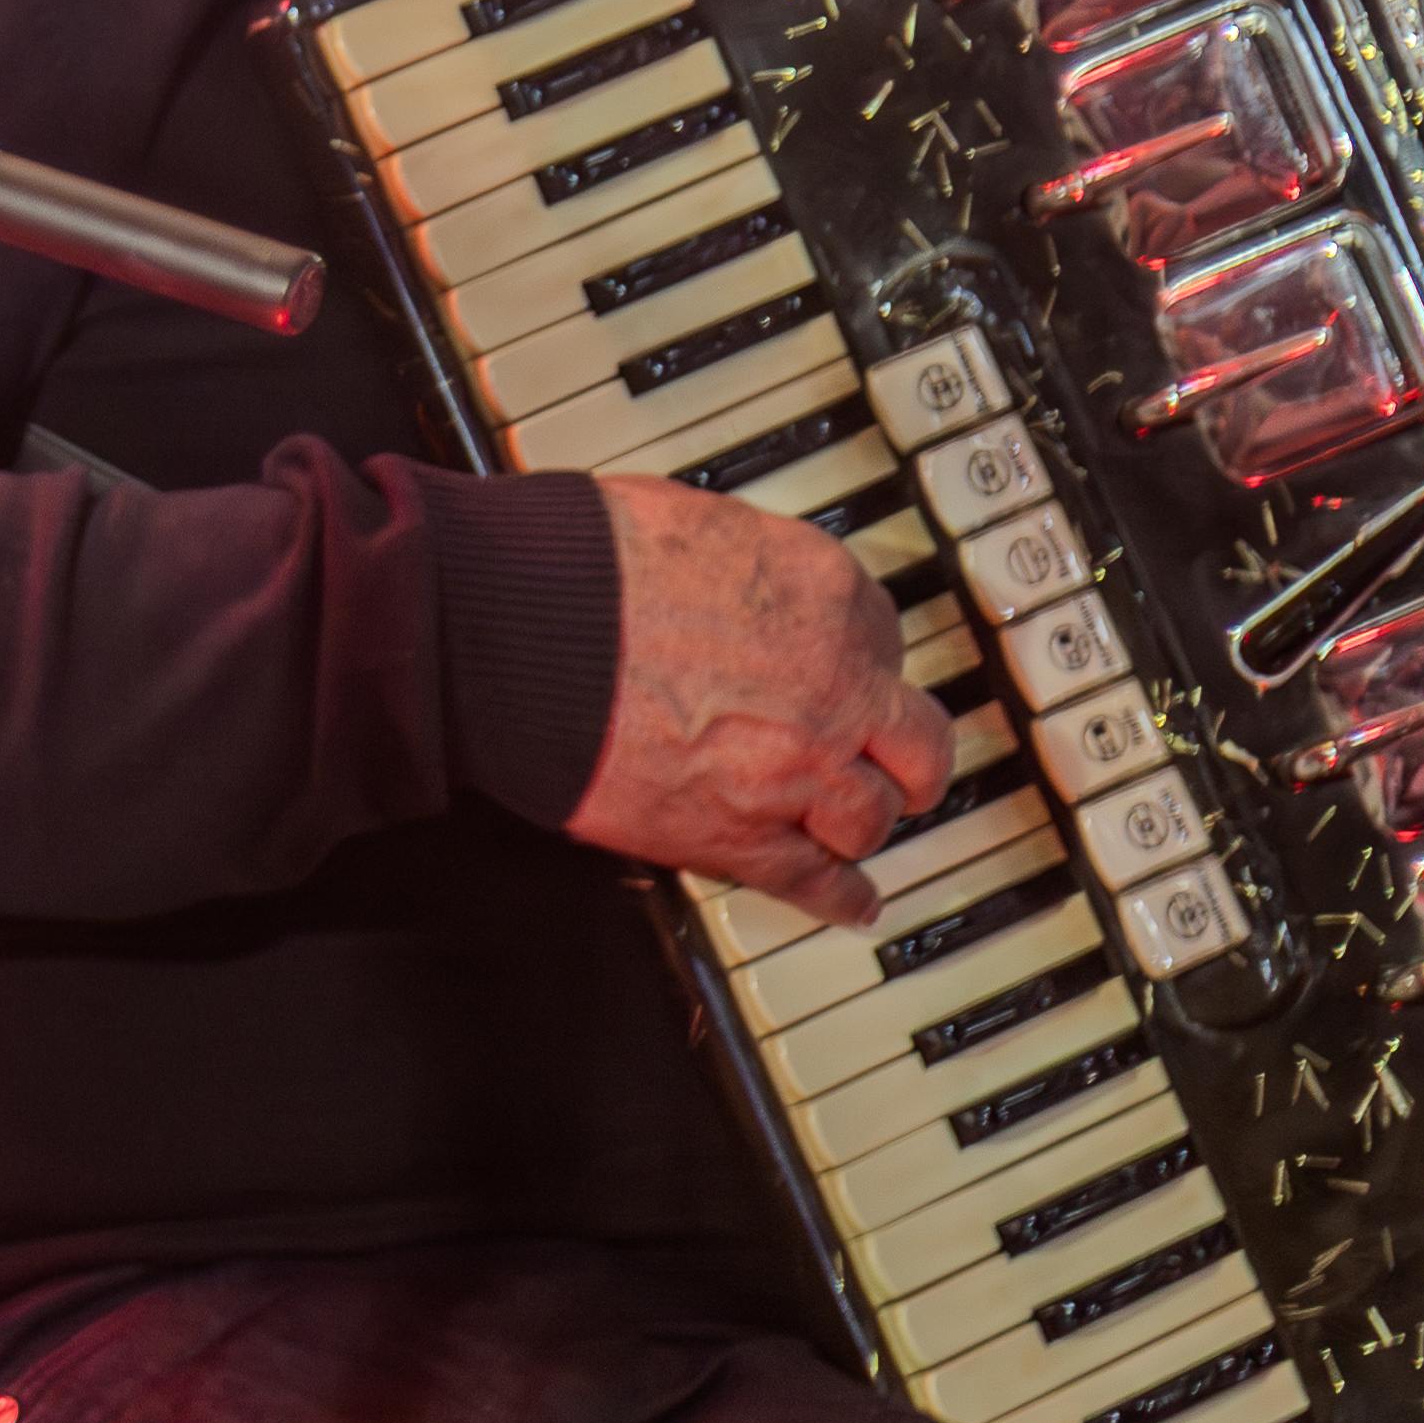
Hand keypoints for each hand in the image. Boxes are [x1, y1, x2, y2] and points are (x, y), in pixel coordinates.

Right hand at [557, 473, 956, 934]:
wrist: (508, 627)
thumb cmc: (575, 563)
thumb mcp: (694, 519)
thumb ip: (745, 561)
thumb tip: (739, 580)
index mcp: (824, 593)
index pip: (881, 637)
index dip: (857, 662)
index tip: (843, 675)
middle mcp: (831, 687)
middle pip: (915, 742)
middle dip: (902, 756)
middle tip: (891, 764)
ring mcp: (790, 769)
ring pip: (870, 818)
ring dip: (858, 819)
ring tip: (849, 825)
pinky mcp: (733, 834)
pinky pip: (812, 879)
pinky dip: (840, 896)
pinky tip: (854, 903)